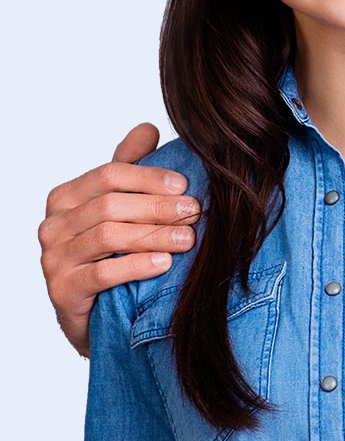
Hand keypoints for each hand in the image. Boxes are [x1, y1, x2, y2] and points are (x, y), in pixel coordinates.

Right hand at [38, 123, 198, 356]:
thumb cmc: (112, 251)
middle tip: (195, 212)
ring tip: (188, 238)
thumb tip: (147, 127)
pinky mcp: (61, 291)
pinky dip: (137, 265)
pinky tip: (164, 263)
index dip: (149, 177)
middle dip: (158, 207)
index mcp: (66, 197)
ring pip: (108, 236)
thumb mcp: (120, 205)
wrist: (97, 313)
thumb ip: (129, 165)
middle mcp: (53, 225)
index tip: (185, 186)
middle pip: (110, 205)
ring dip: (155, 234)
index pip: (109, 174)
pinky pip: (102, 273)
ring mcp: (53, 259)